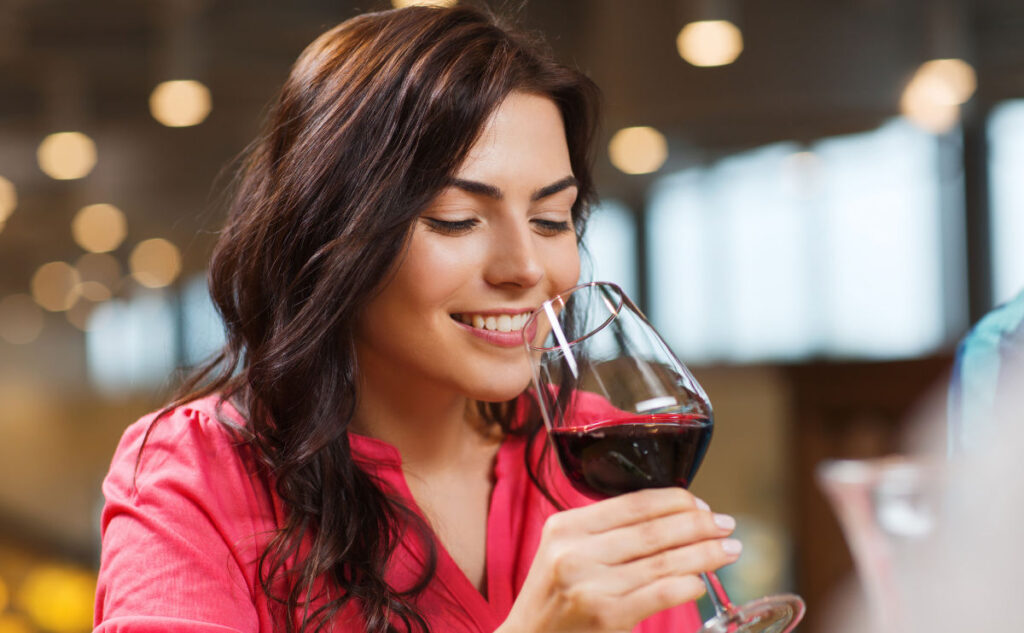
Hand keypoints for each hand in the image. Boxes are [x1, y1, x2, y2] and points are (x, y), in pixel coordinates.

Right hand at [498, 488, 740, 632]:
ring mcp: (590, 584)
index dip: (676, 502)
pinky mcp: (606, 615)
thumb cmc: (555, 598)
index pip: (634, 504)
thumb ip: (605, 532)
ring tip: (728, 552)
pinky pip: (660, 593)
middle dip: (698, 526)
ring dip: (703, 555)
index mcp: (566, 526)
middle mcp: (575, 552)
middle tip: (726, 526)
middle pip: (653, 530)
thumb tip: (673, 516)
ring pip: (663, 561)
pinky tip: (700, 583)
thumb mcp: (565, 552)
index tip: (703, 507)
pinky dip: (686, 585)